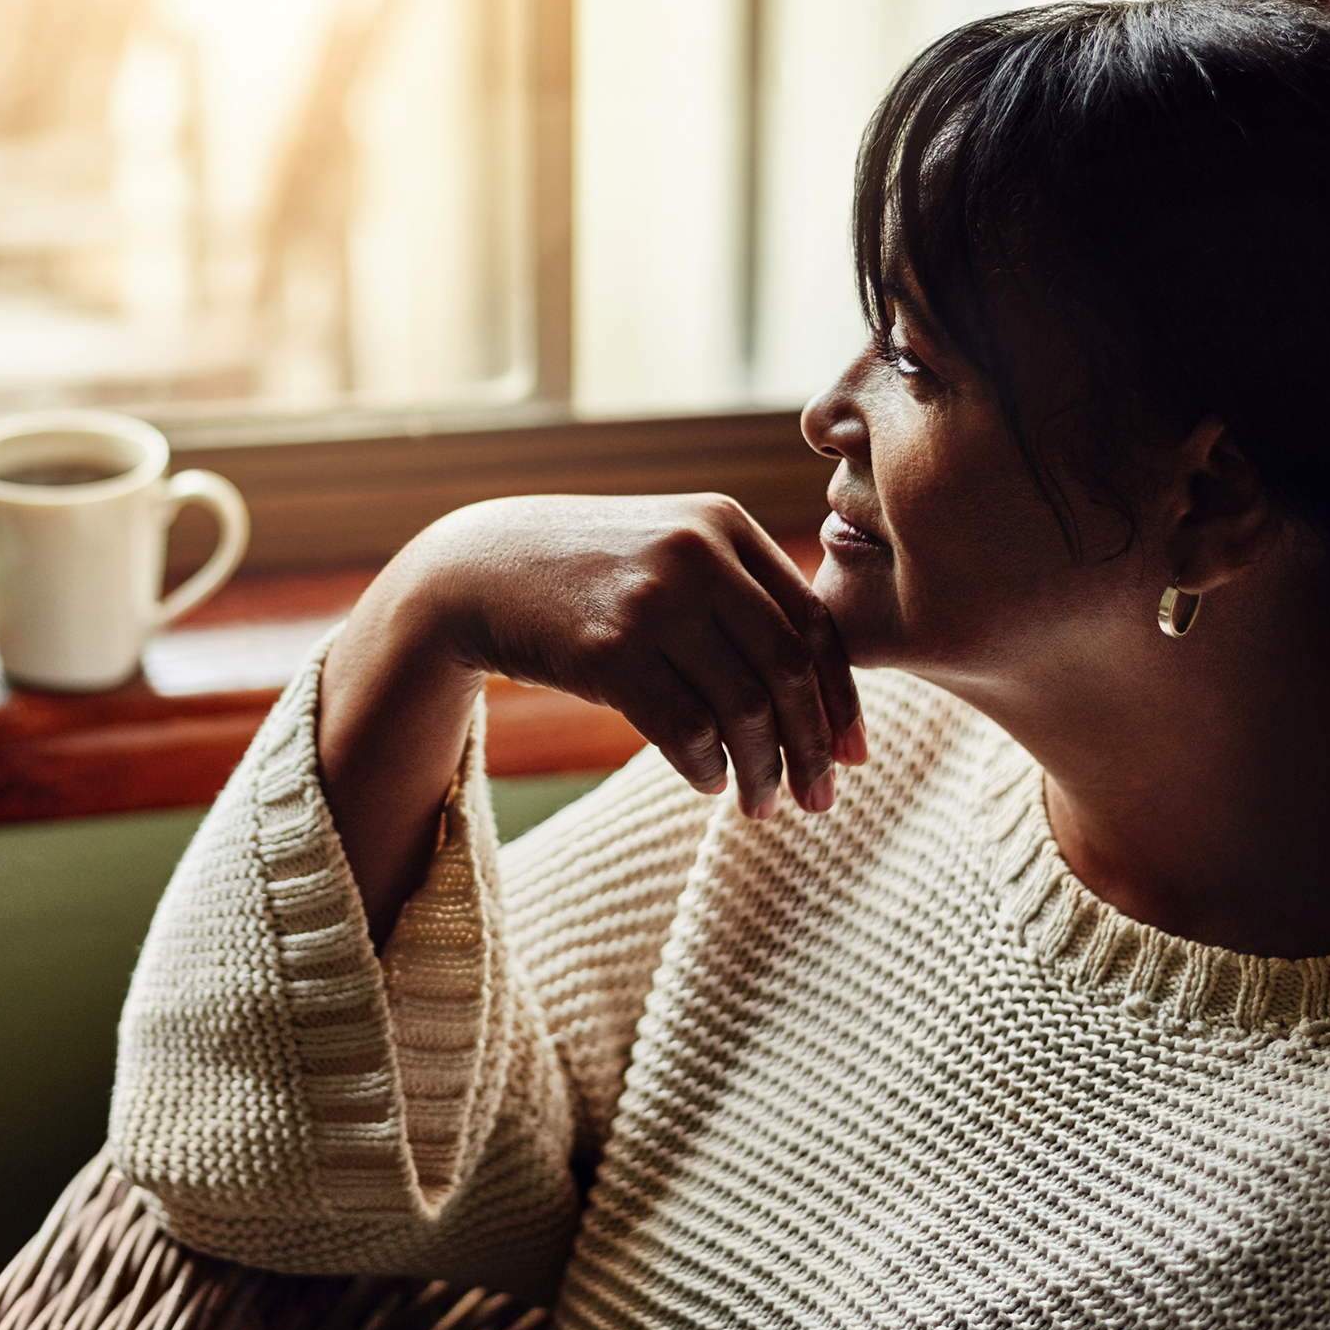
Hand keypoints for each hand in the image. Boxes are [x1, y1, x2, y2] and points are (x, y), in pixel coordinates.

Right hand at [319, 494, 863, 940]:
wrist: (476, 570)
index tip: (853, 755)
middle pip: (787, 668)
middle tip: (820, 800)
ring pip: (741, 706)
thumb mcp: (669, 553)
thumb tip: (822, 693)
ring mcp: (650, 599)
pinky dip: (705, 766)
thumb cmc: (589, 576)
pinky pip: (684, 728)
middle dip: (812, 746)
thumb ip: (740, 596)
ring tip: (760, 805)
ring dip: (760, 769)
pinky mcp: (605, 649)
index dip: (841, 698)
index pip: (813, 622)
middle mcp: (695, 554)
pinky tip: (708, 780)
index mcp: (724, 524)